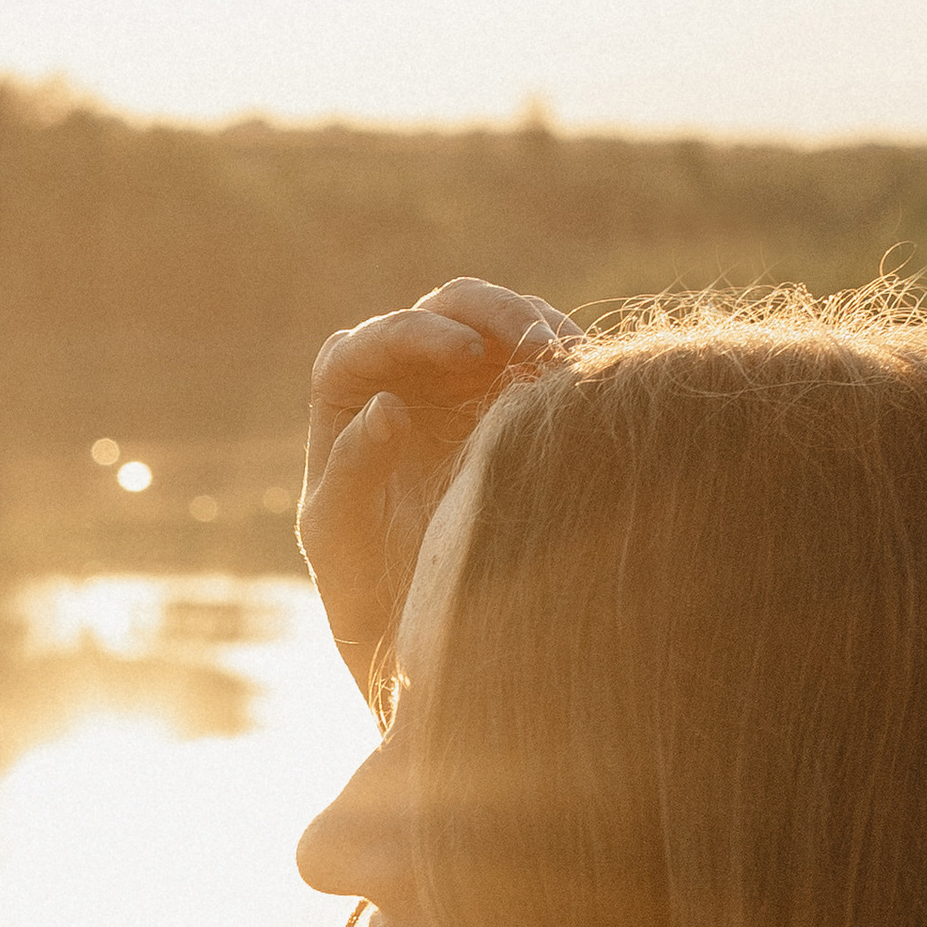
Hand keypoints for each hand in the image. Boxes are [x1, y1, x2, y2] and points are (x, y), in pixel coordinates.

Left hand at [298, 277, 572, 692]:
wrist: (415, 619)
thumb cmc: (359, 580)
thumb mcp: (338, 536)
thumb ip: (351, 471)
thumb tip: (389, 406)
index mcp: (346, 389)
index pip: (378, 337)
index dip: (422, 333)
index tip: (467, 354)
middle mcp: (404, 369)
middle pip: (449, 306)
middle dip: (494, 315)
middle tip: (537, 350)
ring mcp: (462, 378)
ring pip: (503, 318)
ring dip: (539, 330)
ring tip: (570, 366)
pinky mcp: (511, 394)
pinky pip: (542, 353)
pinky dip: (567, 358)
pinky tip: (588, 384)